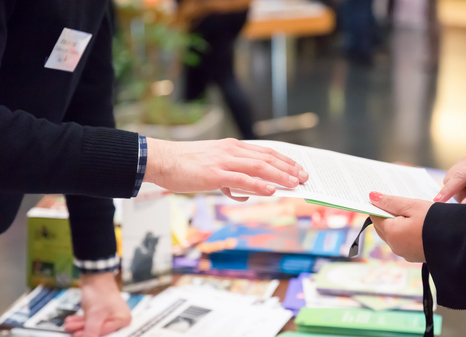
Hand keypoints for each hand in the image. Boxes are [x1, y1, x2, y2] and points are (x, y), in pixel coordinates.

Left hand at [64, 272, 130, 336]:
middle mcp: (119, 318)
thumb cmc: (100, 291)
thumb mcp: (95, 315)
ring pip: (93, 326)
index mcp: (123, 320)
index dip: (91, 335)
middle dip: (84, 330)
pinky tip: (72, 320)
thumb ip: (91, 331)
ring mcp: (110, 315)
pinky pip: (91, 320)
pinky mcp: (102, 312)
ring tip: (69, 325)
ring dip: (80, 326)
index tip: (78, 336)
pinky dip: (81, 321)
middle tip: (72, 331)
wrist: (95, 276)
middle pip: (100, 331)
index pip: (106, 334)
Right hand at [144, 138, 308, 200]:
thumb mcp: (211, 167)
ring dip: (280, 176)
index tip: (297, 167)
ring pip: (259, 167)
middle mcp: (231, 150)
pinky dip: (259, 185)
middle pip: (267, 157)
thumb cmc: (183, 165)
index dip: (284, 159)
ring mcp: (224, 161)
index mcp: (231, 147)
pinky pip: (242, 179)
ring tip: (295, 184)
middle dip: (288, 167)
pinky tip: (271, 190)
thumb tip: (241, 193)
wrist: (161, 160)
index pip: (264, 151)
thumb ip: (228, 179)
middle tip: (304, 177)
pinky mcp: (215, 173)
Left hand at [369, 191, 431, 262]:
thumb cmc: (436, 221)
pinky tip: (416, 222)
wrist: (460, 241)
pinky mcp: (415, 255)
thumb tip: (371, 197)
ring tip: (408, 210)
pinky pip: (404, 240)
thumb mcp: (412, 206)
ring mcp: (405, 253)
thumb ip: (391, 202)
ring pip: (393, 234)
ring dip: (397, 223)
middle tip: (396, 201)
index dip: (378, 205)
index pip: (375, 217)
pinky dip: (405, 231)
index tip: (383, 196)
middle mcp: (395, 246)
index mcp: (391, 233)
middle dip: (387, 214)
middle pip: (383, 227)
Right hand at [433, 150, 465, 208]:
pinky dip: (460, 187)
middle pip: (453, 177)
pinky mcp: (464, 163)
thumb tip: (464, 203)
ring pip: (450, 178)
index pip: (462, 176)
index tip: (438, 200)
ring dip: (459, 190)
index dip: (449, 189)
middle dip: (458, 192)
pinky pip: (453, 178)